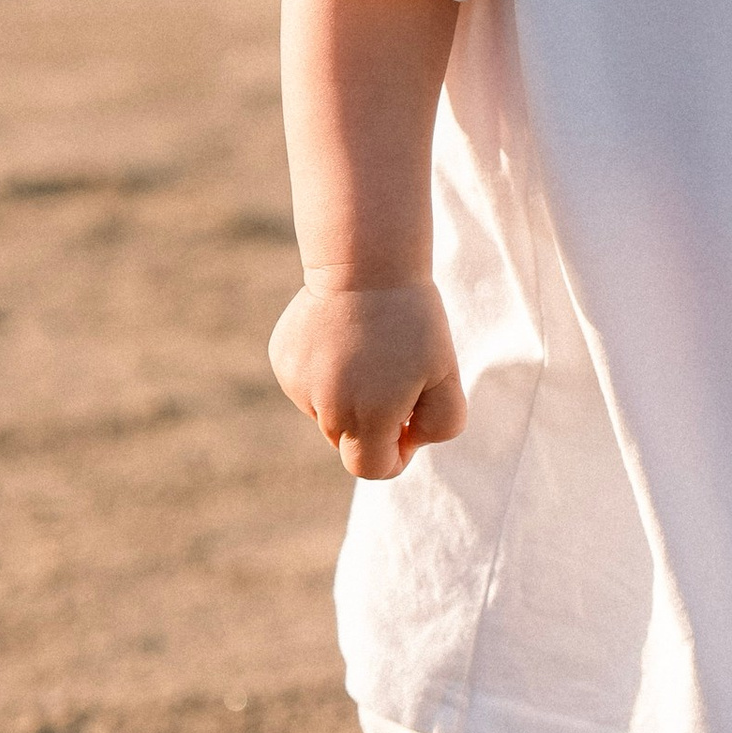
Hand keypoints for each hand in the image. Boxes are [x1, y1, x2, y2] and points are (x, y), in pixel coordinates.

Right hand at [269, 280, 466, 479]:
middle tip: (396, 381)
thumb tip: (408, 442)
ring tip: (369, 350)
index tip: (408, 431)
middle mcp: (327, 409)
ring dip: (349, 397)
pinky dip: (326, 373)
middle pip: (350, 442)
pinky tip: (341, 338)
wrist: (364, 263)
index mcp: (369, 418)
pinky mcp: (284, 363)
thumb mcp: (446, 374)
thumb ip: (441, 423)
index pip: (371, 469)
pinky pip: (309, 386)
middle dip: (374, 426)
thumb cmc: (414, 320)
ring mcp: (299, 386)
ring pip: (328, 413)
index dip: (394, 459)